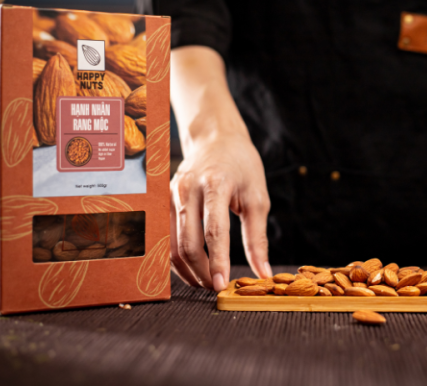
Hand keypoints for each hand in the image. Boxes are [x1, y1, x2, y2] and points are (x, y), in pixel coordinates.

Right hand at [169, 45, 271, 291]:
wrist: (216, 138)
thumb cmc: (242, 167)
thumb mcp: (258, 198)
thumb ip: (257, 238)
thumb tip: (263, 273)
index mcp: (215, 184)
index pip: (214, 231)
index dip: (218, 262)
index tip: (222, 286)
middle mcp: (188, 189)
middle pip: (188, 242)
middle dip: (201, 271)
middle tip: (215, 288)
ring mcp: (171, 193)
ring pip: (172, 243)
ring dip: (187, 270)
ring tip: (205, 282)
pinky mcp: (163, 199)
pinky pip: (164, 236)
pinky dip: (175, 257)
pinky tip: (190, 268)